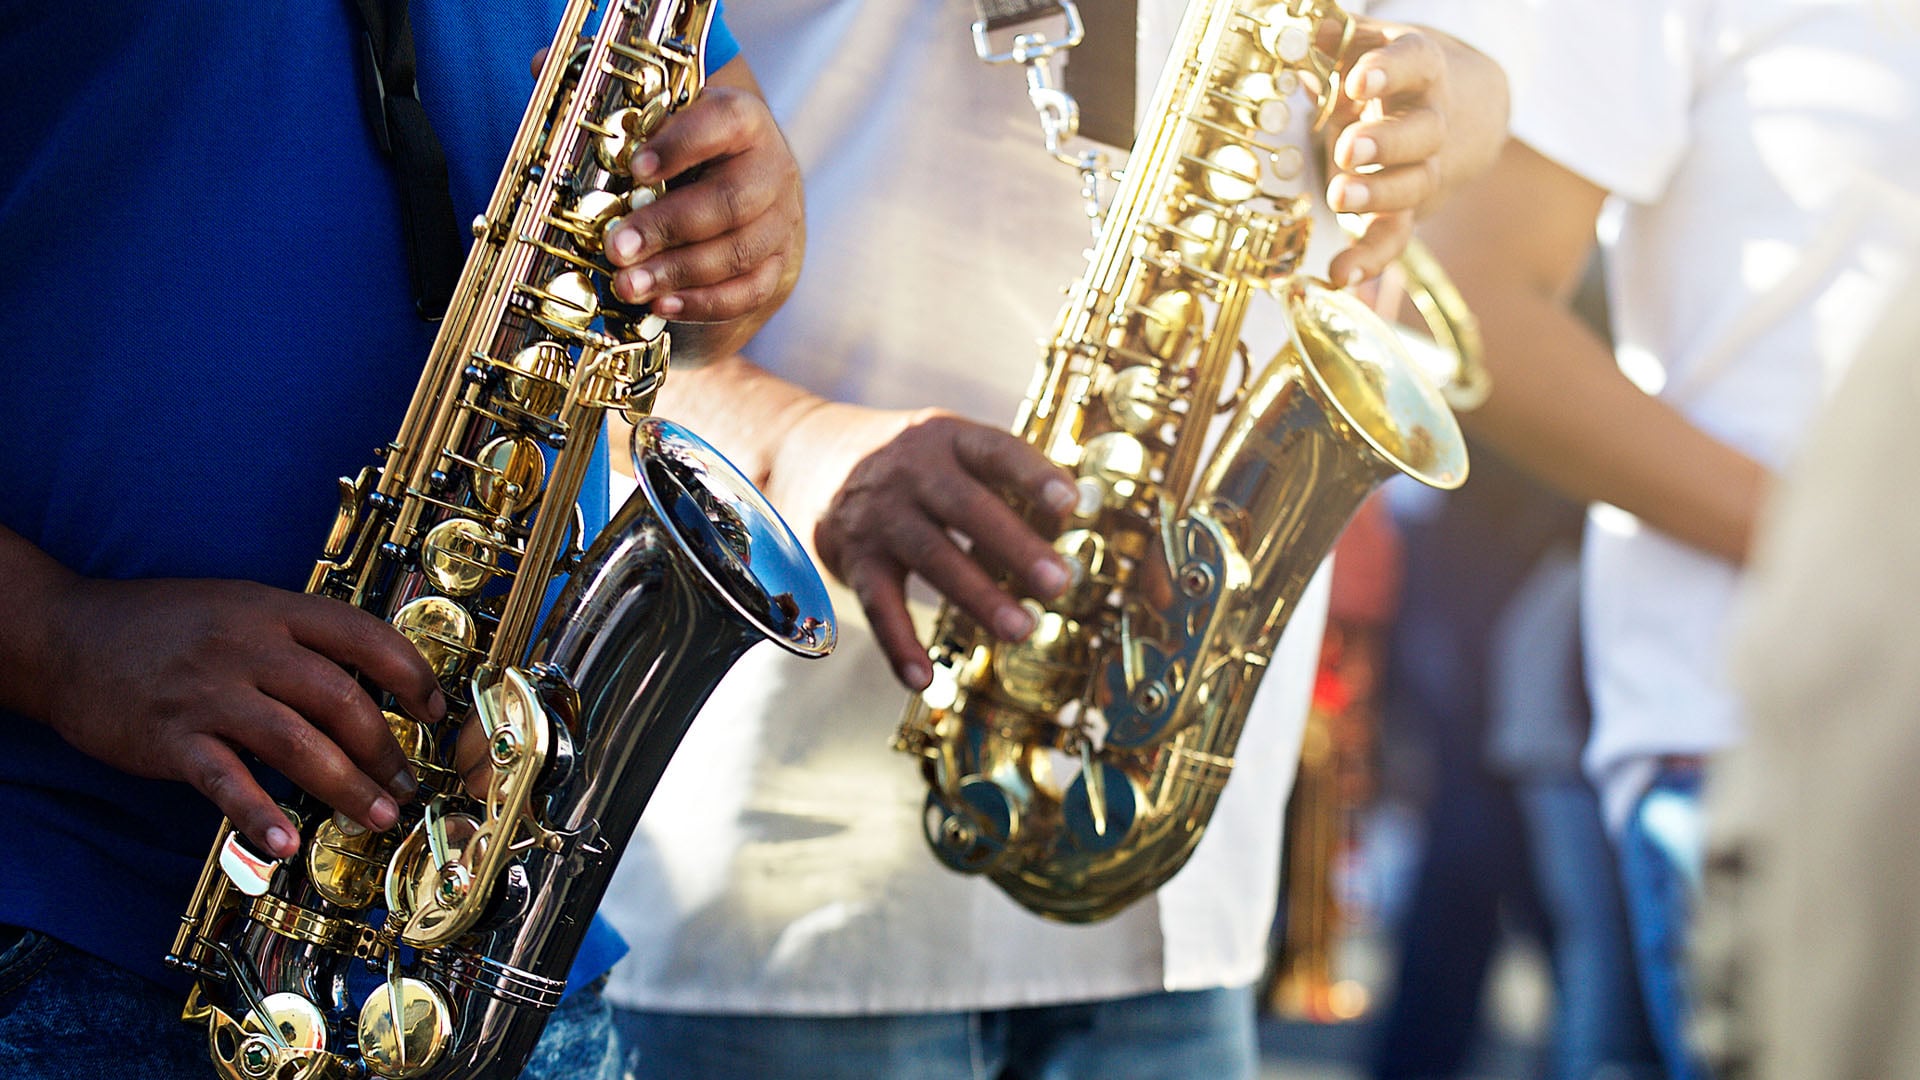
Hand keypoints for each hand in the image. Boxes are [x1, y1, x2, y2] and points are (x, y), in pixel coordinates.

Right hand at [41, 579, 443, 859]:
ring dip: (347, 787)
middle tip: (405, 784)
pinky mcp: (171, 738)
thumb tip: (368, 682)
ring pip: (299, 745)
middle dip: (385, 750)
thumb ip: (297, 638)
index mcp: (273, 610)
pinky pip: (226, 782)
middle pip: (341, 700)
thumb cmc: (162, 625)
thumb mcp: (239, 606)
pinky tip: (286, 845)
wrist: (64, 636)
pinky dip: (260, 816)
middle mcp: (248, 647)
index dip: (411, 675)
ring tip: (376, 817)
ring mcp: (209, 693)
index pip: (365, 637)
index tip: (434, 710)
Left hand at [604, 67, 803, 323]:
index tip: (633, 167)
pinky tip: (661, 306)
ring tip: (627, 285)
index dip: (679, 145)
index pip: (720, 125)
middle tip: (615, 247)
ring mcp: (779, 222)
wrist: (755, 191)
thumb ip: (611, 97)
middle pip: (728, 202)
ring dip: (677, 273)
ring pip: (736, 253)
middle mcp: (770, 169)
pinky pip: (747, 291)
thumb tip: (539, 64)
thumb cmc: (695, 152)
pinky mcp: (778, 265)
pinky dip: (703, 303)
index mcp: (741, 120)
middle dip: (667, 227)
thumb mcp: (666, 117)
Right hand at [774, 407, 1078, 689]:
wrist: (806, 454)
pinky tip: (924, 678)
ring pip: (932, 557)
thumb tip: (1083, 514)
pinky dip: (899, 644)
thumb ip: (1005, 477)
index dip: (1033, 475)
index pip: (995, 451)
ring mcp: (880, 515)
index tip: (1072, 503)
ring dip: (979, 596)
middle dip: (1016, 547)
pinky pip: (878, 604)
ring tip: (1023, 629)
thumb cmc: (909, 461)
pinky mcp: (854, 556)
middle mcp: (912, 471)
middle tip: (1060, 584)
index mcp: (947, 438)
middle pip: (968, 509)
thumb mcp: (949, 447)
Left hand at [1317, 19, 1509, 286]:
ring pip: (1414, 185)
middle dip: (1386, 143)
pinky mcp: (1409, 209)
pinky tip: (1341, 274)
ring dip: (1378, 196)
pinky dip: (1370, 258)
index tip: (1361, 82)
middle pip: (1422, 133)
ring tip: (1340, 198)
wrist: (1466, 112)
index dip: (1390, 72)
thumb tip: (1307, 30)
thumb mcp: (1374, 47)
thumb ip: (1341, 39)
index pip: (1415, 63)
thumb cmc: (1398, 77)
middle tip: (1348, 150)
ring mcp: (1423, 168)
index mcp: (1421, 71)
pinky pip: (1396, 236)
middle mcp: (1429, 121)